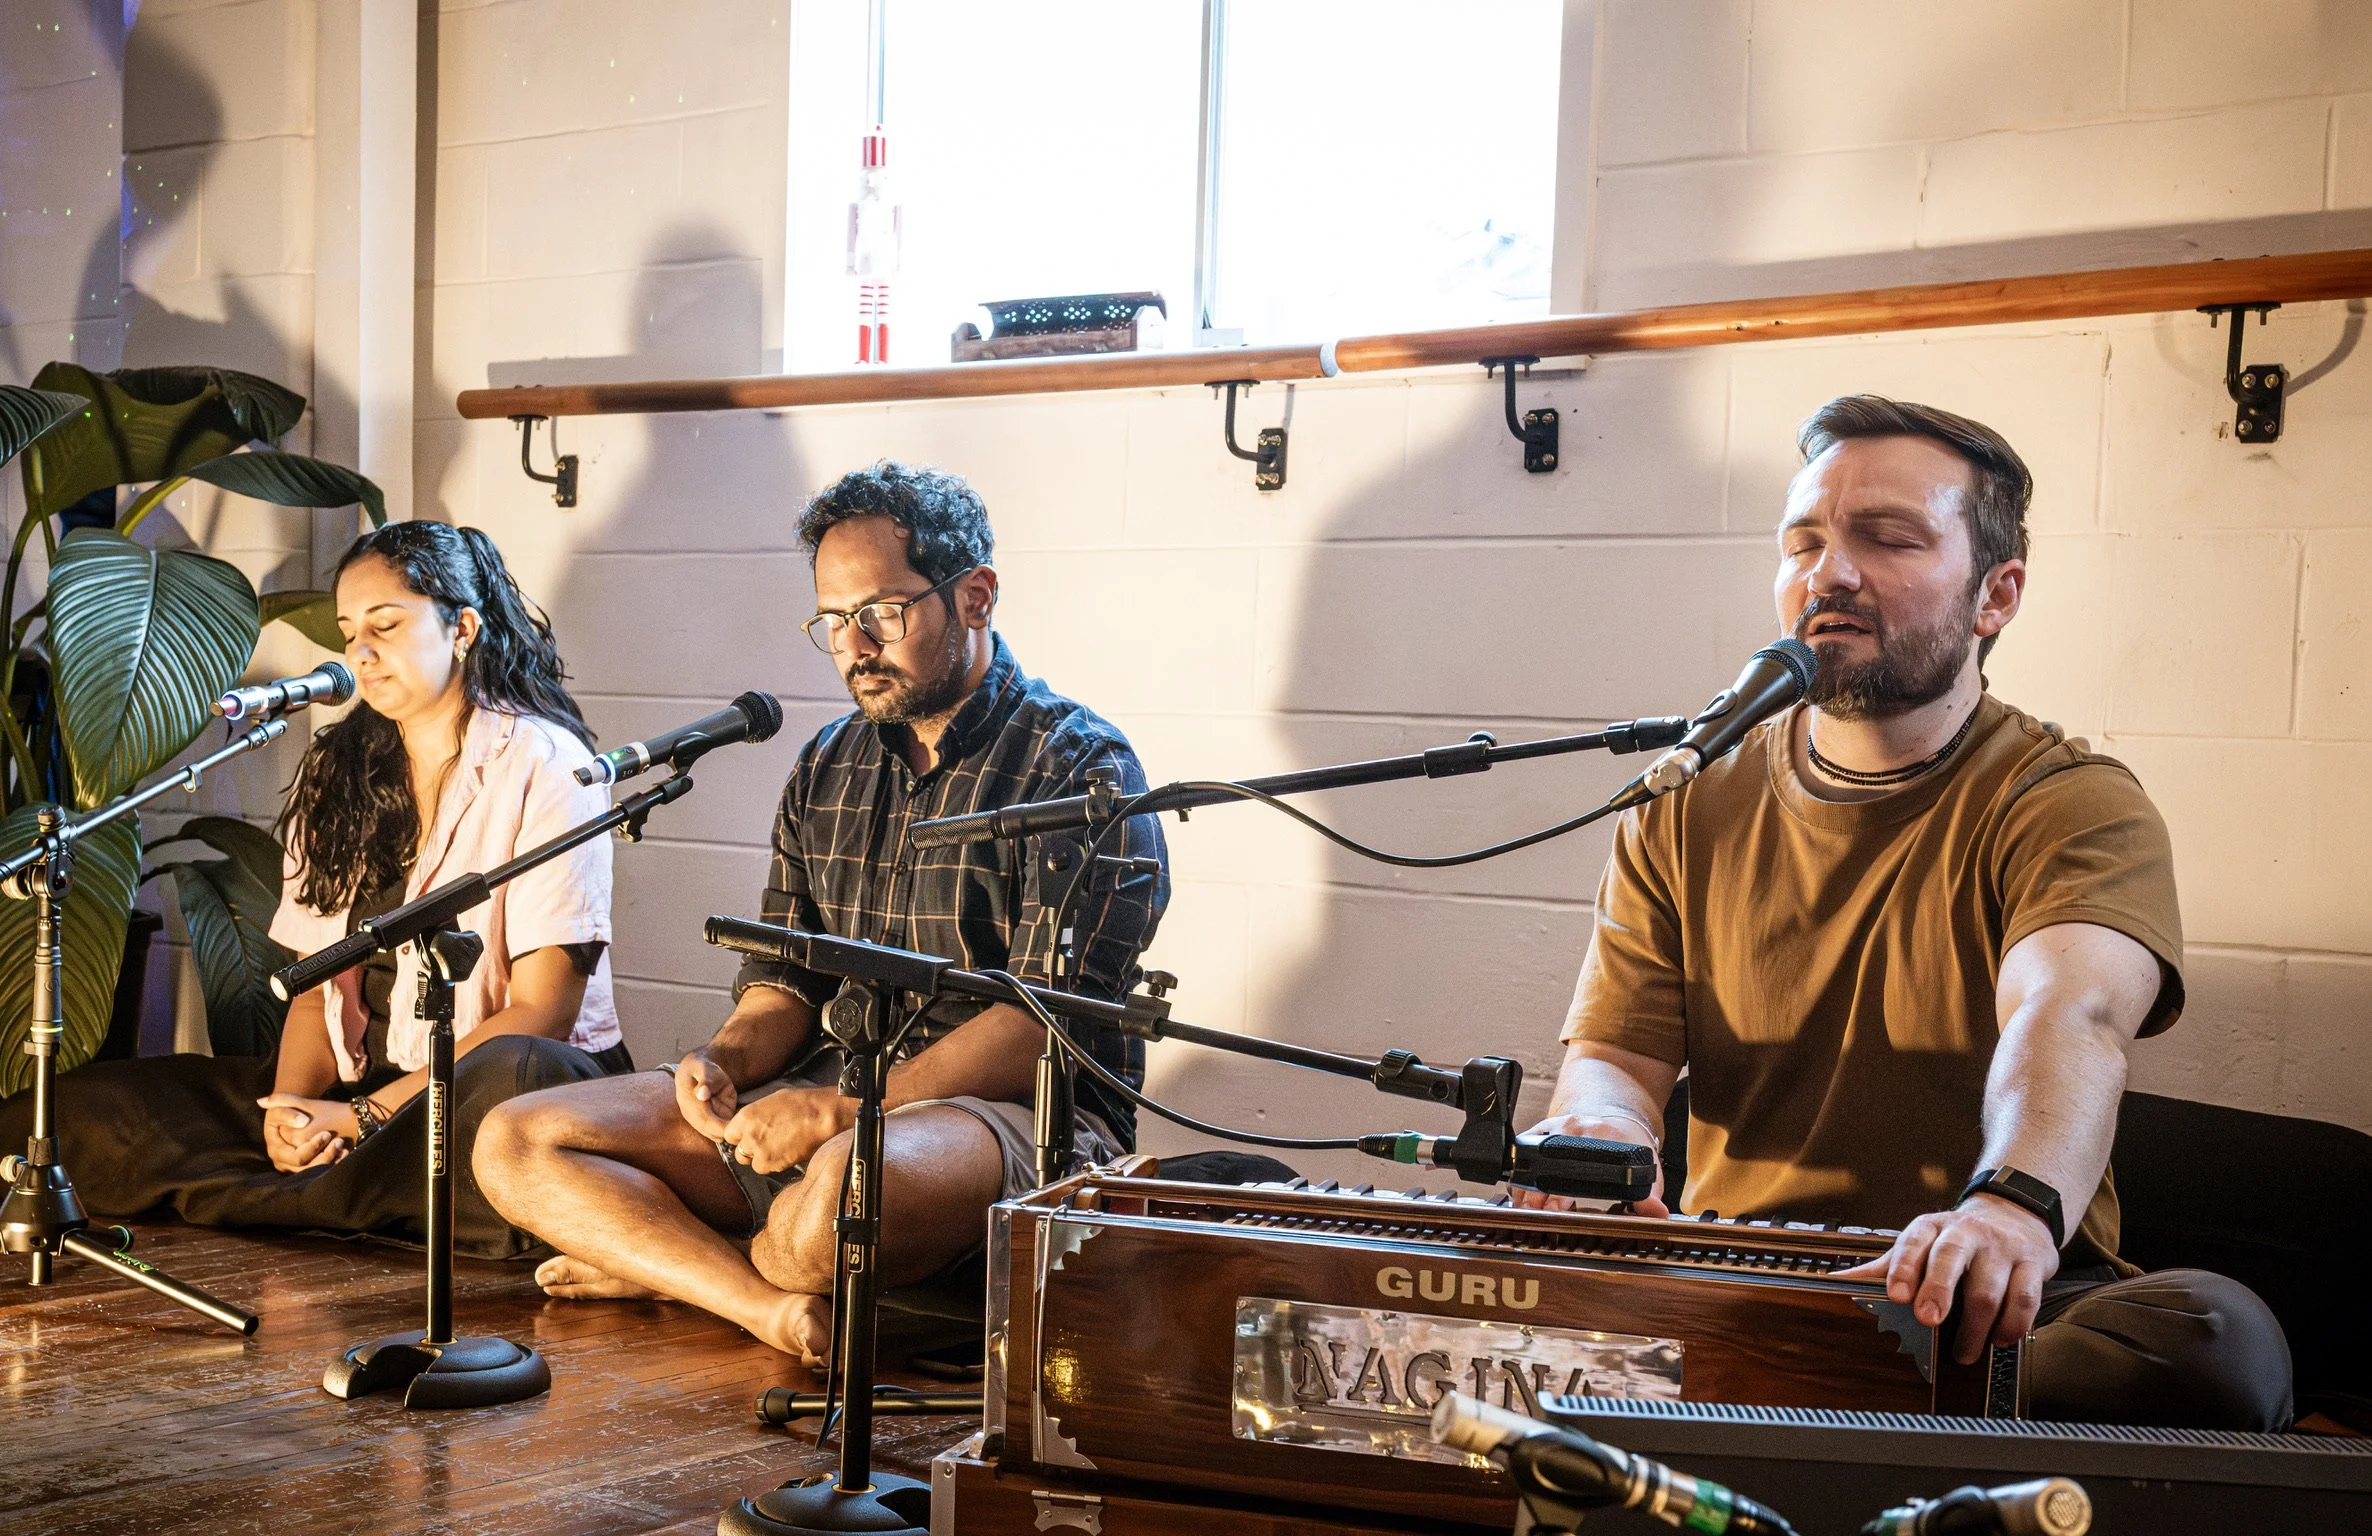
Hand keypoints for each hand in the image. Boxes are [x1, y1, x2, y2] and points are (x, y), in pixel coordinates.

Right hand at [257, 1092, 356, 1173]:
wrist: (313, 1117)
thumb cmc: (299, 1111)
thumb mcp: (290, 1102)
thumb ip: (280, 1101)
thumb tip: (280, 1110)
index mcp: (276, 1150)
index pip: (295, 1157)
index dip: (311, 1147)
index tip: (326, 1134)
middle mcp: (283, 1162)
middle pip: (306, 1167)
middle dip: (324, 1154)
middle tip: (337, 1140)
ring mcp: (295, 1168)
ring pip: (315, 1172)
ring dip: (331, 1159)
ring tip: (341, 1144)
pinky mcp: (307, 1169)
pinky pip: (322, 1172)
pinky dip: (335, 1163)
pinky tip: (344, 1152)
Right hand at [674, 1051, 738, 1139]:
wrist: (701, 1070)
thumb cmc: (702, 1068)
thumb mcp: (704, 1070)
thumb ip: (705, 1082)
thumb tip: (702, 1095)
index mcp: (689, 1106)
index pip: (705, 1123)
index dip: (719, 1128)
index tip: (735, 1127)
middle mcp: (695, 1117)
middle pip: (712, 1133)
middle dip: (728, 1133)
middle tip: (745, 1129)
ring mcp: (704, 1120)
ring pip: (718, 1135)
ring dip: (731, 1133)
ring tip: (746, 1128)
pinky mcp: (715, 1119)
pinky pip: (724, 1130)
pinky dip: (733, 1130)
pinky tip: (744, 1126)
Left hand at [721, 1088, 849, 1176]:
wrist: (823, 1116)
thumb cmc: (802, 1104)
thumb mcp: (771, 1101)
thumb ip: (755, 1116)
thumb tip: (750, 1125)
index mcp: (746, 1116)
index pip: (729, 1135)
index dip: (740, 1137)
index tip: (749, 1136)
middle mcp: (748, 1135)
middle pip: (739, 1151)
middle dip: (750, 1149)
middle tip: (767, 1143)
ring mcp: (759, 1151)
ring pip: (751, 1163)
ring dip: (762, 1159)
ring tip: (779, 1148)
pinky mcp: (772, 1164)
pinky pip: (766, 1170)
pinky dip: (774, 1165)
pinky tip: (786, 1153)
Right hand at [1507, 1112, 1670, 1216]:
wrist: (1618, 1118)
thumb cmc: (1630, 1147)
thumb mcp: (1647, 1172)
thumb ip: (1651, 1197)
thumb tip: (1657, 1214)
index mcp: (1599, 1137)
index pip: (1572, 1172)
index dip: (1559, 1198)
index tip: (1556, 1212)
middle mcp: (1573, 1128)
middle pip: (1544, 1168)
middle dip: (1537, 1199)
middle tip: (1539, 1218)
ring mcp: (1555, 1126)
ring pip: (1529, 1161)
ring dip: (1525, 1190)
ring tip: (1530, 1211)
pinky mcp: (1542, 1127)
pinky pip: (1524, 1152)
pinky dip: (1522, 1175)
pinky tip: (1525, 1194)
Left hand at [1834, 1193, 2060, 1362]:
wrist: (2014, 1216)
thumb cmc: (1956, 1241)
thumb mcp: (1919, 1245)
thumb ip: (1883, 1267)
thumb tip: (1836, 1285)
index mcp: (1931, 1227)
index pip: (1914, 1242)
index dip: (1903, 1268)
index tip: (1895, 1296)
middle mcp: (1966, 1233)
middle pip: (1951, 1258)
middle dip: (1937, 1290)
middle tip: (1927, 1321)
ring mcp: (2002, 1248)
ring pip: (1988, 1288)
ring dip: (1975, 1327)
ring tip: (1963, 1352)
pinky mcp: (2032, 1264)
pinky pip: (2025, 1299)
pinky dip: (2013, 1325)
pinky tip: (2000, 1340)